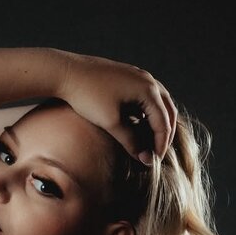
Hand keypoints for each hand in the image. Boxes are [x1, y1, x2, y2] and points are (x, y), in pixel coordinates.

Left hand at [57, 52, 177, 164]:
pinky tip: (139, 125)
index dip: (160, 145)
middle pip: (168, 111)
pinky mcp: (128, 76)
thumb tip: (144, 158)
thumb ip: (130, 141)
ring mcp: (138, 76)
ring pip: (159, 102)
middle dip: (164, 134)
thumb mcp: (111, 123)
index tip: (154, 162)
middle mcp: (147, 80)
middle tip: (156, 154)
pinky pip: (147, 96)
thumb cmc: (87, 96)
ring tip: (151, 142)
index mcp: (147, 89)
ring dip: (159, 122)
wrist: (67, 72)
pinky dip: (149, 112)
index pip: (164, 122)